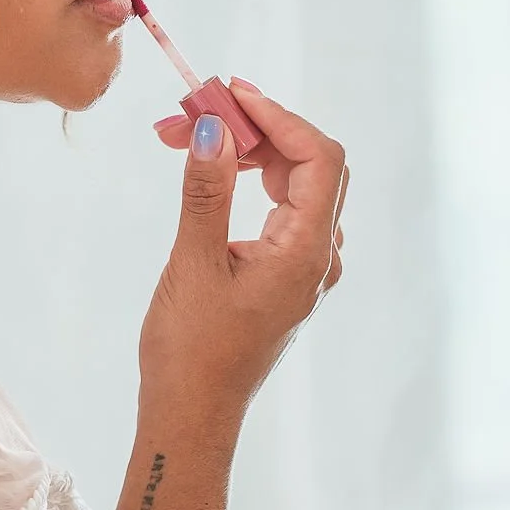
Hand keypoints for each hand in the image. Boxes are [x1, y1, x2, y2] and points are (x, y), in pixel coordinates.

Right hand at [141, 81, 346, 418]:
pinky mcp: (286, 278)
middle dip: (258, 131)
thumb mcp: (193, 264)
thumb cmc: (192, 350)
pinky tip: (214, 178)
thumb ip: (207, 193)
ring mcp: (306, 270)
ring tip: (190, 141)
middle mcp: (318, 259)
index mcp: (306, 253)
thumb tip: (215, 129)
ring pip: (297, 187)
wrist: (192, 415)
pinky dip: (252, 183)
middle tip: (196, 116)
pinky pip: (285, 212)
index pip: (319, 159)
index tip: (231, 95)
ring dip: (250, 155)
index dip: (280, 118)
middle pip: (311, 166)